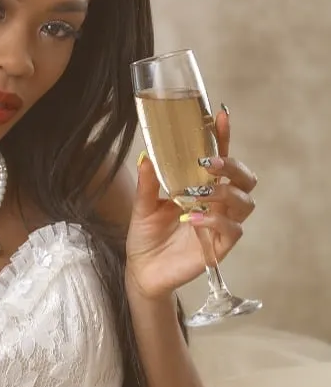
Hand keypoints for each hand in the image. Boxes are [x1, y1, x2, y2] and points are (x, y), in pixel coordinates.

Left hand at [125, 106, 257, 299]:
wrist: (141, 270)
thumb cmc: (145, 236)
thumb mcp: (142, 205)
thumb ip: (148, 181)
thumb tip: (146, 154)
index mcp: (202, 188)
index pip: (221, 160)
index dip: (224, 137)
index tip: (220, 116)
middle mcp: (218, 204)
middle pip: (245, 179)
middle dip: (232, 166)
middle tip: (208, 164)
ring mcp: (221, 225)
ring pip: (245, 203)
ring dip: (224, 193)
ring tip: (197, 195)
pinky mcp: (219, 247)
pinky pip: (232, 230)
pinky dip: (215, 220)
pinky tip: (193, 218)